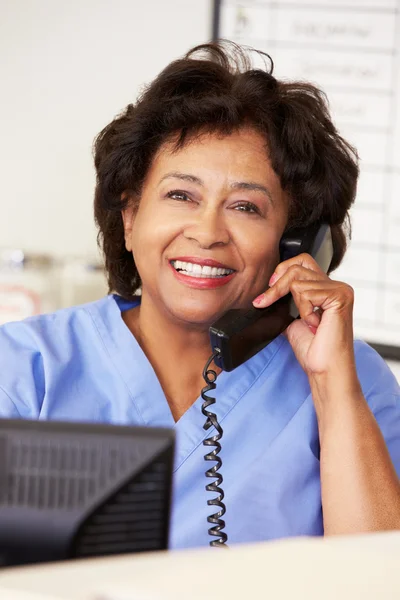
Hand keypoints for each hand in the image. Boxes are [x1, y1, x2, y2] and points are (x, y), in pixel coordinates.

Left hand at [252, 253, 356, 378]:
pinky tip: (315, 324)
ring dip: (295, 304)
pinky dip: (304, 310)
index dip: (281, 271)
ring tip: (308, 323)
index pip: (301, 260)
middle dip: (277, 284)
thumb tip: (266, 291)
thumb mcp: (292, 320)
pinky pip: (307, 292)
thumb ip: (286, 302)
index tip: (268, 291)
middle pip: (298, 264)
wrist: (324, 369)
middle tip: (266, 301)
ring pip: (298, 280)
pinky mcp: (340, 296)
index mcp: (326, 288)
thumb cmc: (313, 350)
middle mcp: (336, 285)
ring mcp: (340, 289)